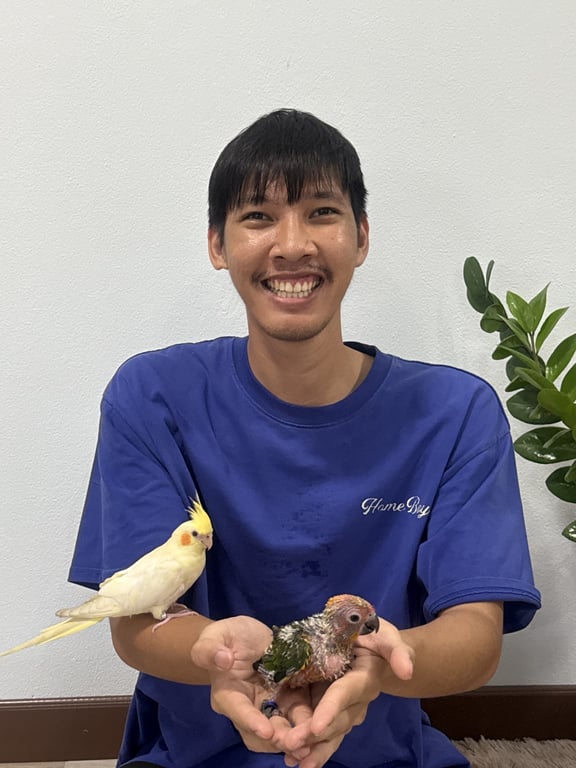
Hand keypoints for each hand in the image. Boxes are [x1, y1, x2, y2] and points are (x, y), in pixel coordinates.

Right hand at [190, 616, 310, 757]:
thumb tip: (222, 659)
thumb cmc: (227, 637)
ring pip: (283, 728)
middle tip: (298, 744)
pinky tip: (323, 727)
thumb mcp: (215, 636)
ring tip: (312, 742)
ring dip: (297, 737)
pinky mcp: (287, 699)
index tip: (267, 730)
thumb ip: (211, 649)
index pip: (238, 711)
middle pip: (263, 730)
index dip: (252, 722)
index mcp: (228, 695)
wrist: (246, 637)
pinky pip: (298, 715)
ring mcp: (269, 706)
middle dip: (280, 738)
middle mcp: (248, 708)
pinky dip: (309, 723)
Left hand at [279, 617, 413, 767]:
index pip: (345, 693)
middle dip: (313, 735)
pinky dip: (307, 747)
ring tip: (290, 758)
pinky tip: (290, 758)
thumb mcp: (386, 635)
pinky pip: (320, 733)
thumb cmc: (375, 635)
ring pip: (328, 734)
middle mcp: (355, 701)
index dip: (331, 709)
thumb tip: (406, 671)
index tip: (316, 727)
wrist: (368, 644)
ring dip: (310, 748)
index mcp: (365, 679)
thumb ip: (397, 650)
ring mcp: (343, 711)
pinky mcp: (329, 712)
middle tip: (290, 743)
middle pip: (334, 721)